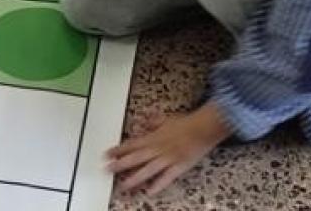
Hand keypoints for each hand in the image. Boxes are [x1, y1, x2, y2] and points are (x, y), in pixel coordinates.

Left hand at [106, 102, 232, 195]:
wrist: (203, 128)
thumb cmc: (185, 123)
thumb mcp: (164, 119)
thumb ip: (152, 122)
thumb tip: (141, 122)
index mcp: (152, 138)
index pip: (131, 145)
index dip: (118, 150)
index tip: (106, 155)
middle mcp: (157, 149)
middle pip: (135, 158)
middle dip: (120, 165)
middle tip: (107, 170)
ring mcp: (168, 159)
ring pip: (148, 170)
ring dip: (134, 178)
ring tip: (123, 186)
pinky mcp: (179, 167)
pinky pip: (167, 178)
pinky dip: (158, 185)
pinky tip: (149, 192)